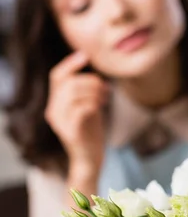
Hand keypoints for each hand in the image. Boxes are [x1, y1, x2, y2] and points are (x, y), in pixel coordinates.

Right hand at [45, 51, 109, 179]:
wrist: (90, 160)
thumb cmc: (91, 133)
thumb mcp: (87, 108)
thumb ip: (85, 93)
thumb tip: (94, 75)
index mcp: (55, 104)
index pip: (57, 76)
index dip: (70, 64)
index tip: (86, 56)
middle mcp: (53, 111)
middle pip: (69, 82)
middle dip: (91, 81)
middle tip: (105, 89)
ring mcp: (60, 122)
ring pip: (75, 93)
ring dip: (94, 91)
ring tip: (105, 98)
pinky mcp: (71, 132)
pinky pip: (82, 108)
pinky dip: (94, 103)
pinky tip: (101, 107)